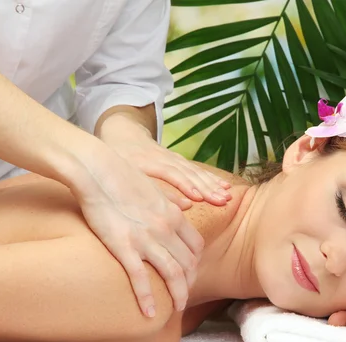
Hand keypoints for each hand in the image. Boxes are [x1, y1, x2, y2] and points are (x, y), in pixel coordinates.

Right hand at [70, 139, 206, 317]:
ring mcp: (146, 239)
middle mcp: (166, 228)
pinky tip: (149, 313)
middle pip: (188, 264)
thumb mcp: (155, 187)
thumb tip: (187, 205)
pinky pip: (141, 278)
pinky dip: (147, 298)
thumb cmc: (122, 175)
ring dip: (178, 295)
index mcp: (174, 214)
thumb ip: (172, 200)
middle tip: (183, 295)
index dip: (195, 264)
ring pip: (172, 274)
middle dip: (189, 283)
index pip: (196, 247)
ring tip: (176, 309)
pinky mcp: (124, 246)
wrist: (97, 169)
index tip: (189, 273)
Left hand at [100, 113, 231, 205]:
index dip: (184, 186)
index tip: (198, 198)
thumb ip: (144, 188)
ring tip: (228, 195)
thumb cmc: (118, 158)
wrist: (122, 132)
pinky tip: (224, 186)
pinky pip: (197, 169)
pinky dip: (211, 177)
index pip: (170, 174)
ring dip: (212, 183)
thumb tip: (171, 204)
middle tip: (222, 201)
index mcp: (147, 162)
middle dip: (207, 187)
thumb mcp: (123, 173)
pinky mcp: (179, 160)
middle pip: (188, 173)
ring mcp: (173, 158)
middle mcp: (164, 158)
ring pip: (195, 171)